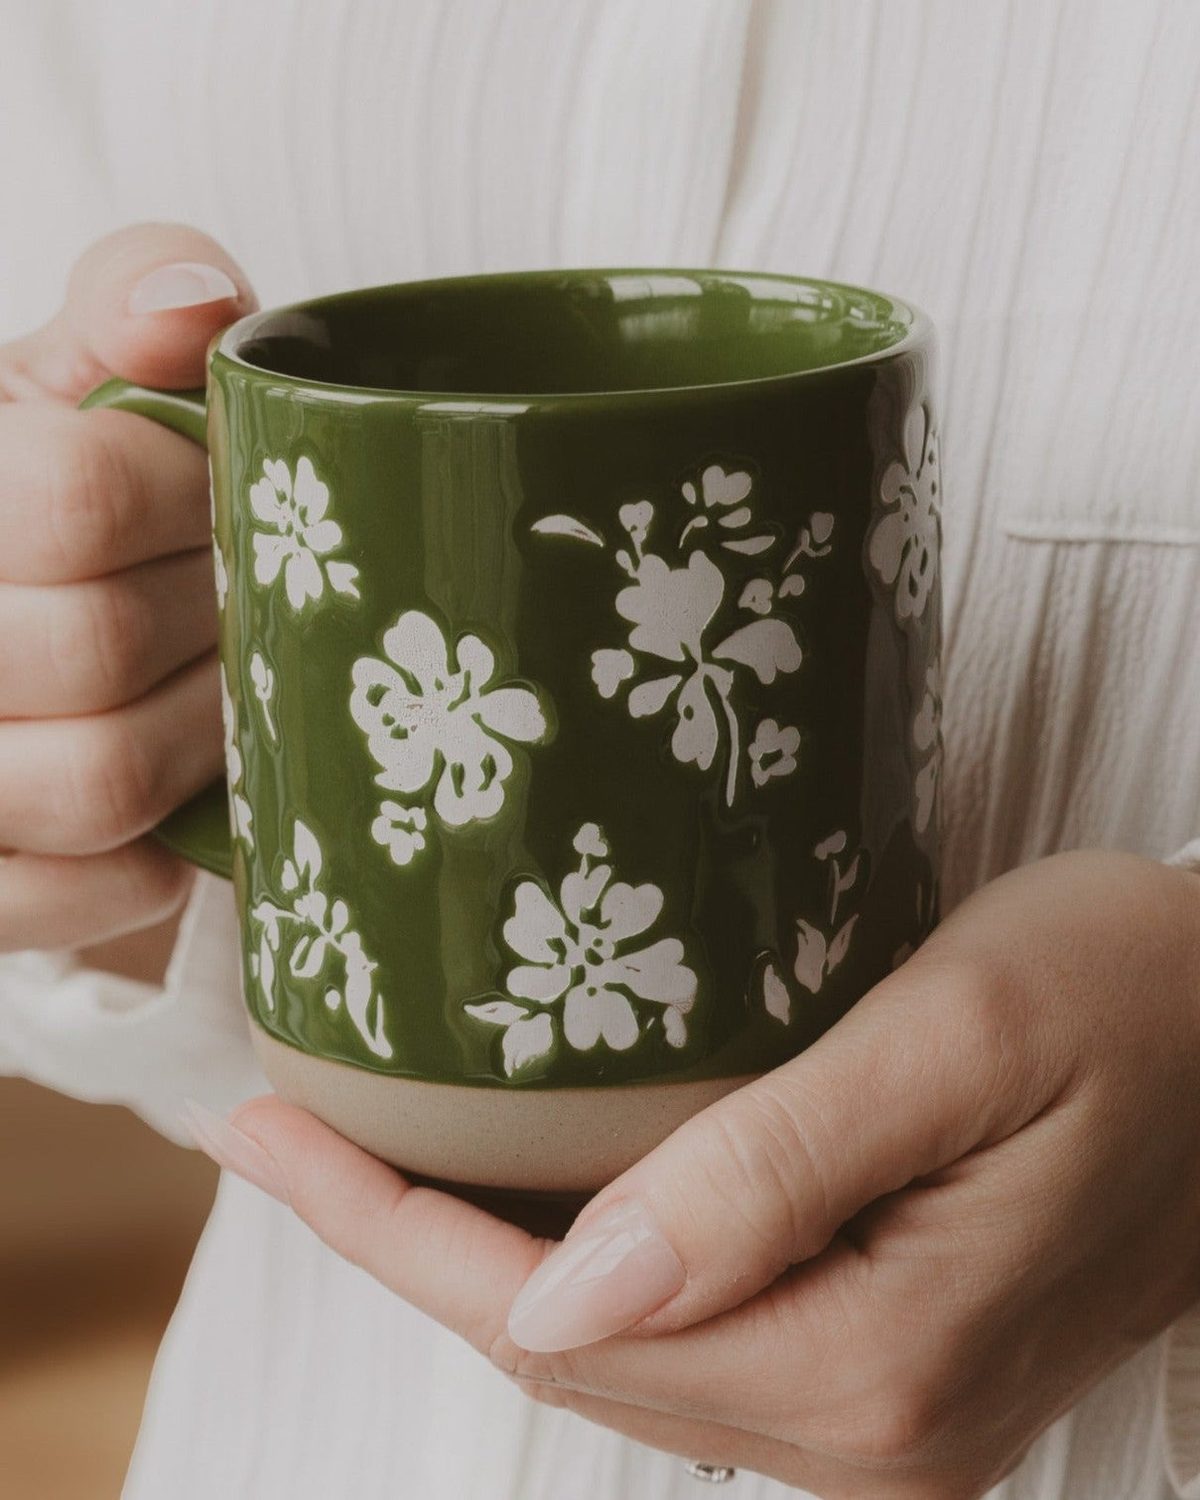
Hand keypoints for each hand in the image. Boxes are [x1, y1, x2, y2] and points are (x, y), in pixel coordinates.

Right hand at [0, 223, 254, 950]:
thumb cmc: (32, 493)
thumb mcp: (64, 378)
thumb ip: (125, 308)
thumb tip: (187, 314)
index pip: (81, 499)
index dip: (197, 498)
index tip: (230, 496)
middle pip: (98, 647)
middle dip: (214, 620)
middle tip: (249, 603)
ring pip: (99, 783)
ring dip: (204, 740)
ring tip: (225, 695)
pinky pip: (72, 895)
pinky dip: (148, 862)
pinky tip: (167, 802)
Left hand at [213, 851, 1199, 1498]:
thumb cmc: (1133, 993)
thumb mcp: (956, 1041)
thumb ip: (773, 1176)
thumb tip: (562, 1301)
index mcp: (873, 1366)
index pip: (558, 1317)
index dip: (391, 1230)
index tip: (268, 1135)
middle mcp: (873, 1432)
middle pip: (571, 1350)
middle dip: (408, 1245)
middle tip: (287, 1128)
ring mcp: (887, 1415)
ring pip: (621, 1349)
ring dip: (482, 1257)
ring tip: (367, 1153)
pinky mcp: (893, 1362)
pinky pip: (691, 1331)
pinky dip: (583, 1266)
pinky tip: (524, 1191)